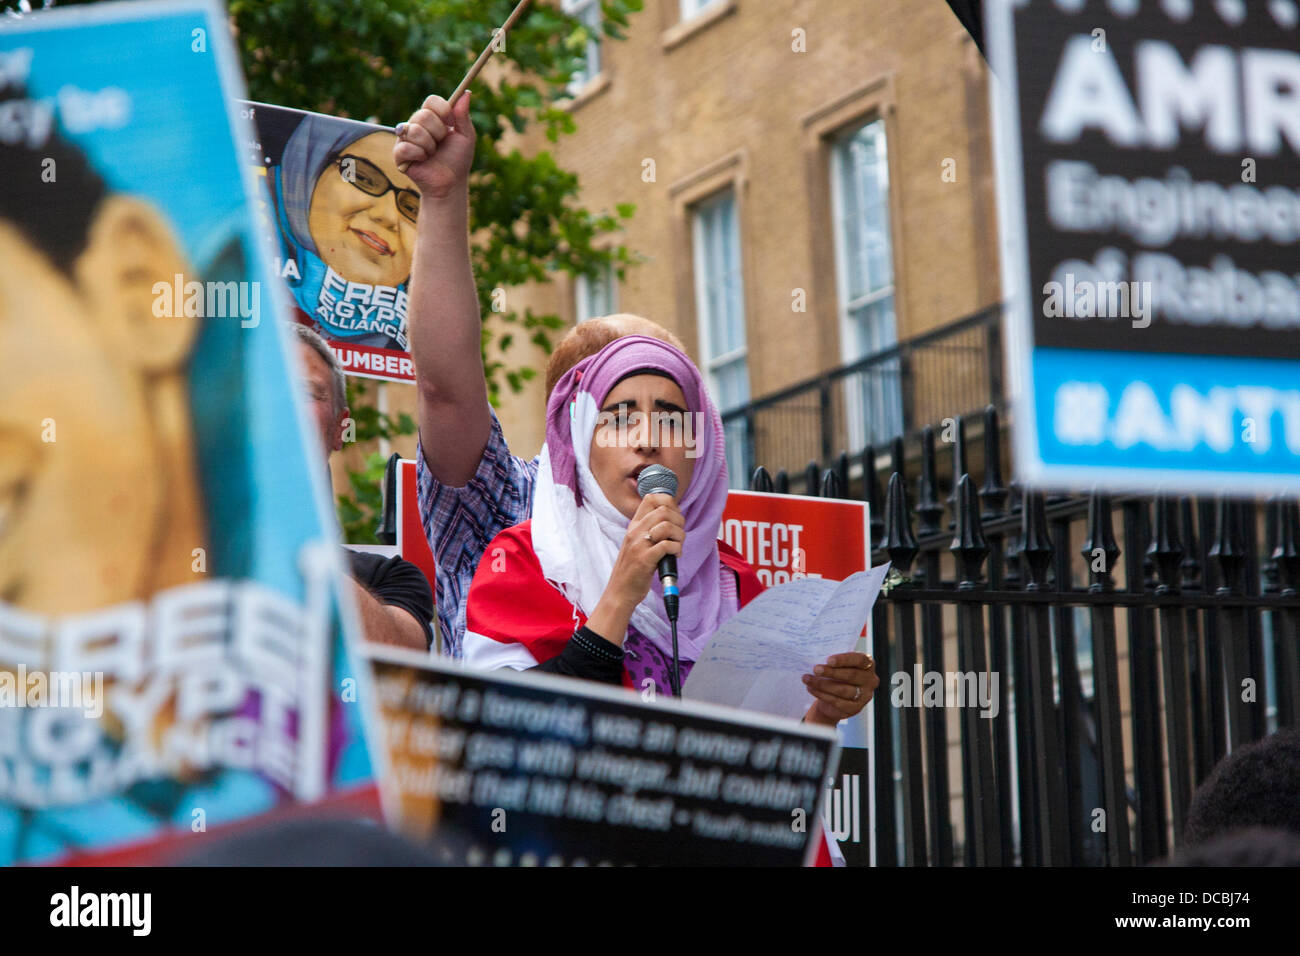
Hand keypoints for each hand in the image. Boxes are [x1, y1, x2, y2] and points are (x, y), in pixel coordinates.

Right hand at [393, 92, 475, 198]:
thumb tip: (467, 92)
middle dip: (438, 132)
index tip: (450, 122)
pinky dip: (419, 155)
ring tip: (432, 154)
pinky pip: (406, 147)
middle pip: (423, 115)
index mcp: (432, 118)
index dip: (442, 110)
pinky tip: (423, 160)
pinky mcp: (398, 154)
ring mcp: (406, 138)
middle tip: (441, 143)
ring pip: (414, 130)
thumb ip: (463, 115)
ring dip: (429, 146)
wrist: (450, 184)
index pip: (431, 101)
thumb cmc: (457, 160)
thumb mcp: (466, 136)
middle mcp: (417, 125)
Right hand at [605, 493, 684, 612]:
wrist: (620, 592)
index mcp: (633, 525)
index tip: (675, 517)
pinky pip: (667, 545)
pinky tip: (674, 556)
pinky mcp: (644, 560)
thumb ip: (649, 529)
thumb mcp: (637, 543)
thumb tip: (674, 518)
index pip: (651, 498)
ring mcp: (639, 545)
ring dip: (679, 536)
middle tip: (679, 535)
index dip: (669, 502)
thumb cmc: (633, 569)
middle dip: (679, 521)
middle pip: (664, 510)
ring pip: (667, 526)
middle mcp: (635, 531)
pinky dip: (676, 549)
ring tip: (677, 547)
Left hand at [802, 653, 877, 726]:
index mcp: (868, 664)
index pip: (859, 659)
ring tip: (808, 679)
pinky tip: (811, 688)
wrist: (835, 697)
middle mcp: (870, 680)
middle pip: (851, 675)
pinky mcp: (856, 708)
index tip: (828, 660)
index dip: (844, 659)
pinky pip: (838, 702)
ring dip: (823, 684)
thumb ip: (834, 661)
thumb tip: (816, 656)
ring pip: (843, 690)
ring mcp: (865, 695)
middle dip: (831, 672)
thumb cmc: (837, 675)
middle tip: (815, 669)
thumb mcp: (838, 665)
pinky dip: (822, 695)